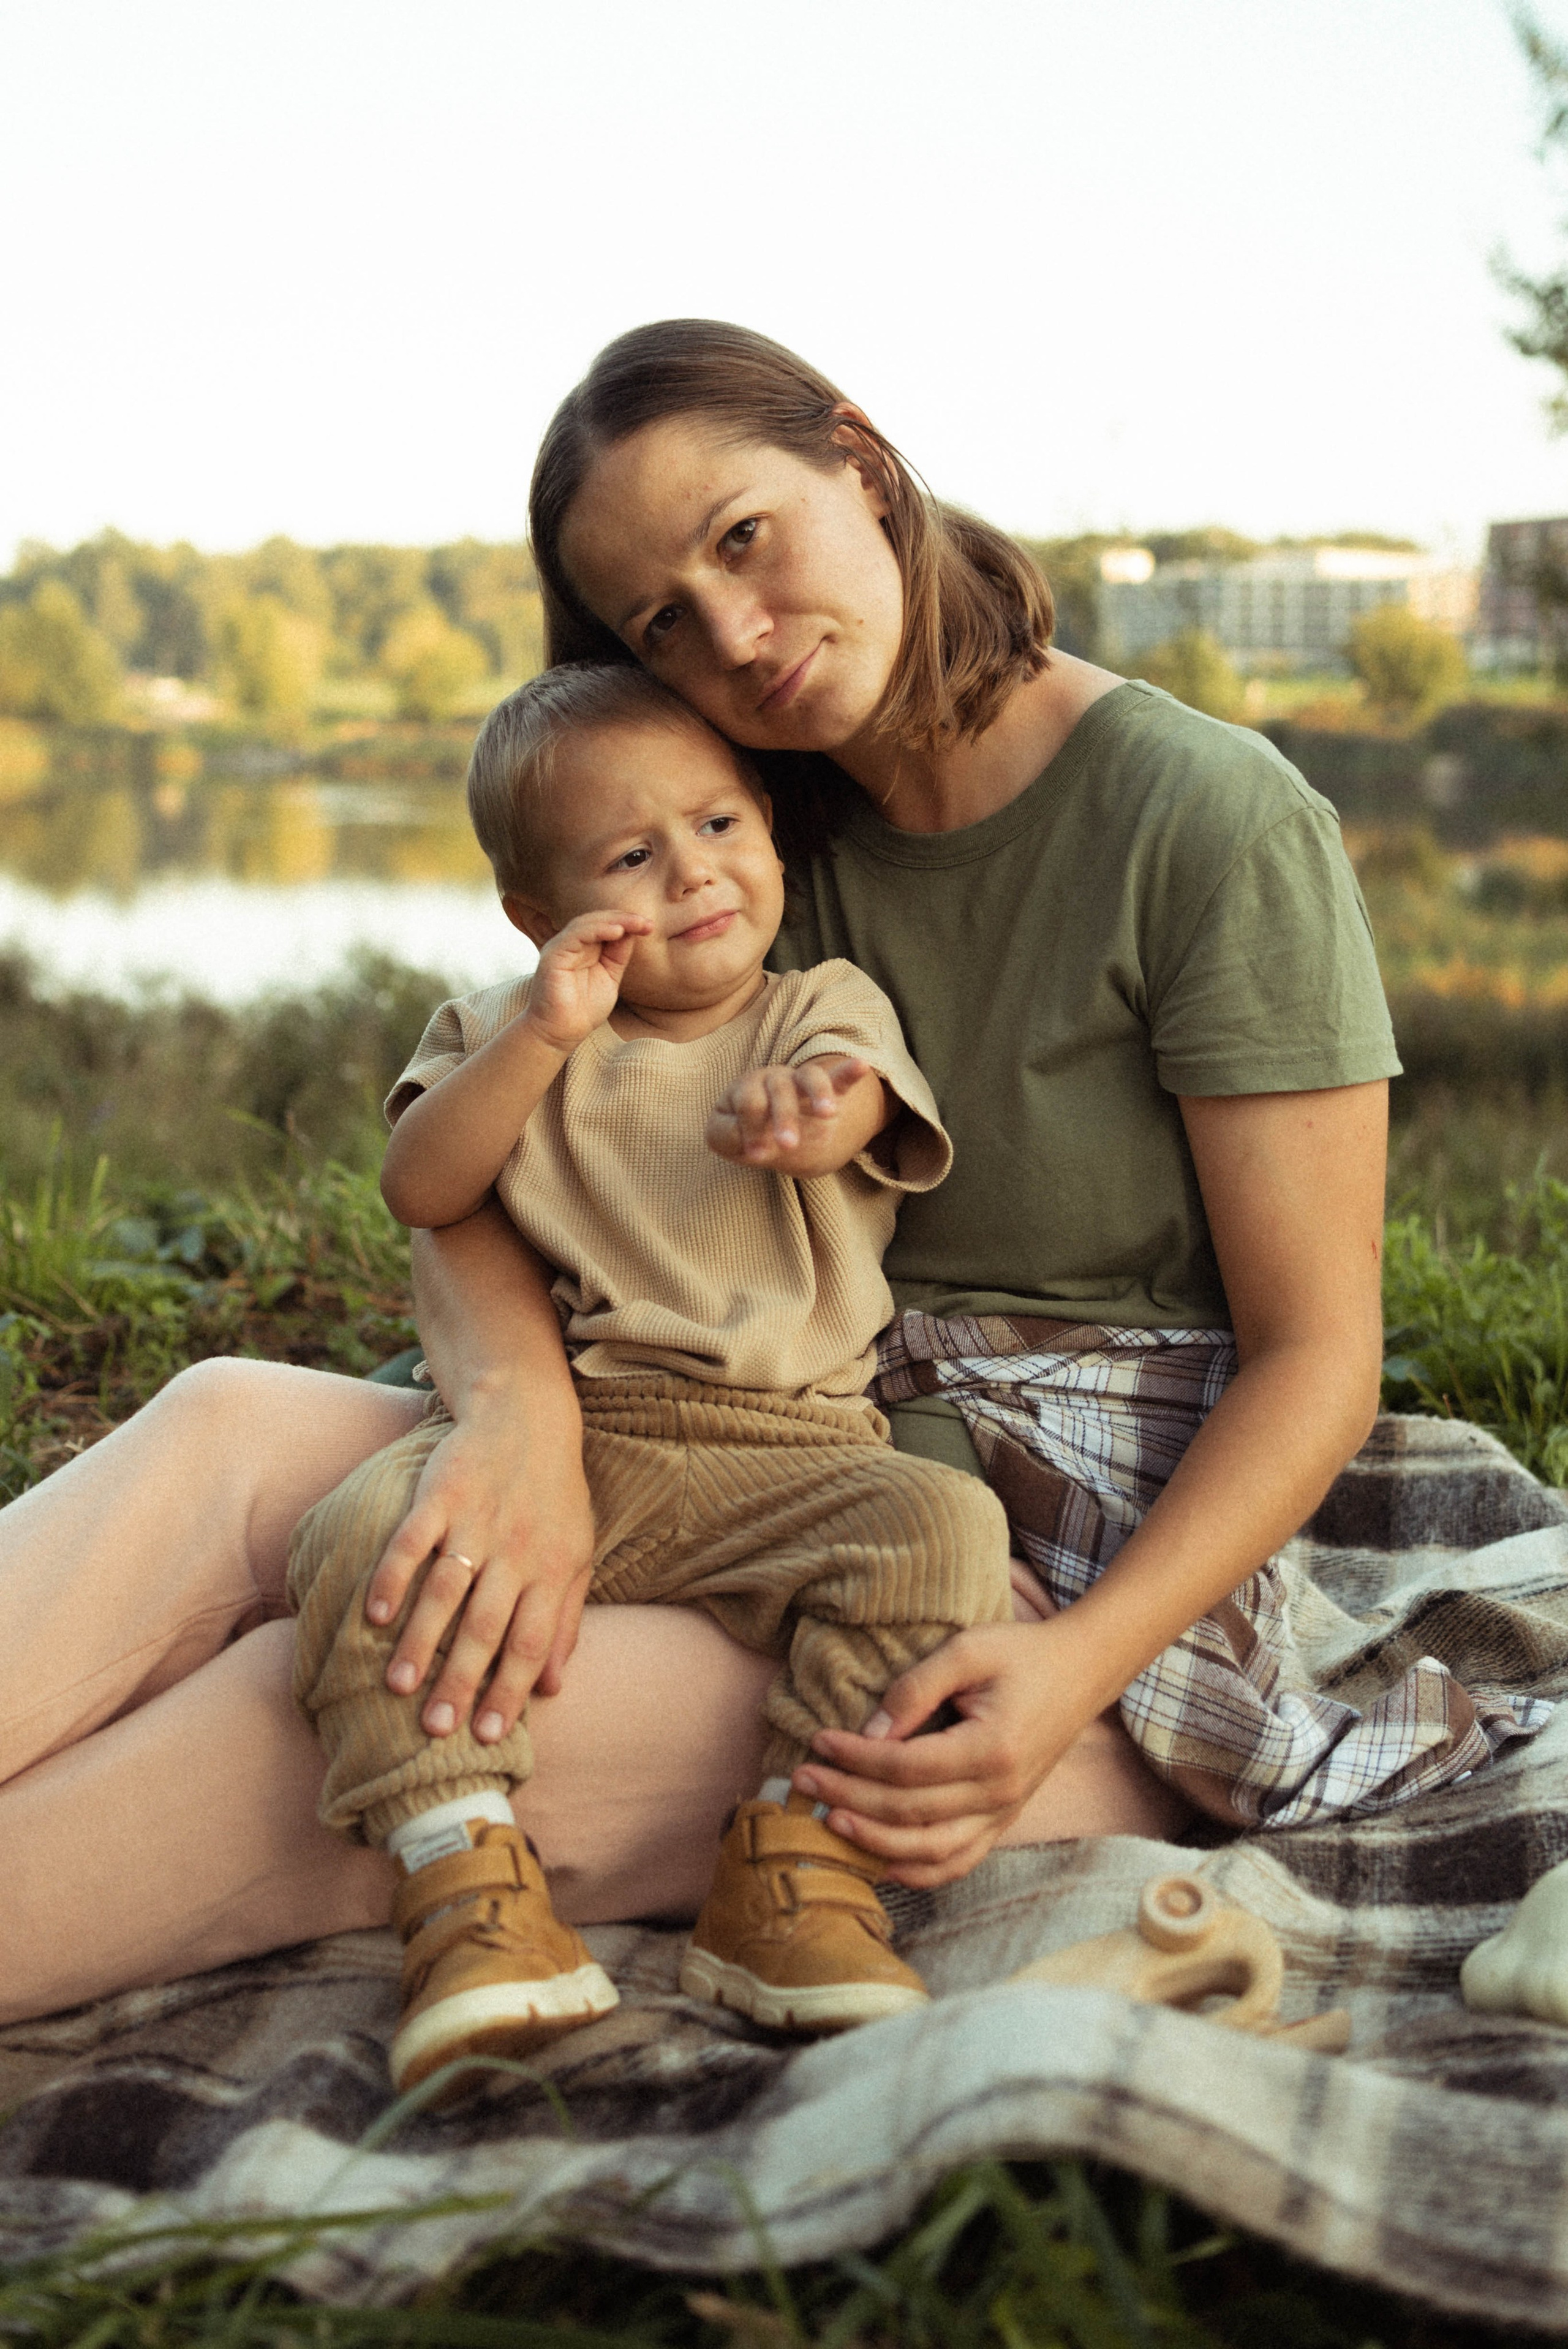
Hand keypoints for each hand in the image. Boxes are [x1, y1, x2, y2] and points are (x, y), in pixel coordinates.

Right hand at [363, 1399, 595, 1740]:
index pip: (530, 1642)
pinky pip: (412, 1540)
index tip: (487, 1735)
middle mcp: (514, 1550)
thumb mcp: (577, 1555)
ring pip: (446, 1590)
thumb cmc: (555, 1495)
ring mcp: (476, 1521)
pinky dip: (393, 1576)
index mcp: (550, 1570)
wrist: (527, 1415)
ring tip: (397, 1687)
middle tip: (435, 1729)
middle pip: (485, 1626)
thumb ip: (566, 1620)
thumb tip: (552, 1687)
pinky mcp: (440, 1495)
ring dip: (421, 1640)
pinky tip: (375, 1614)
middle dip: (460, 1681)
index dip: (510, 1691)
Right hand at [524, 911, 651, 1055]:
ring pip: (586, 923)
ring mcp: (560, 948)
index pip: (605, 926)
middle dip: (624, 918)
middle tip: (646, 923)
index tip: (649, 927)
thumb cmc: (583, 1010)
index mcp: (583, 948)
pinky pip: (575, 935)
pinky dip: (596, 930)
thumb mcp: (610, 977)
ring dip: (613, 921)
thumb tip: (632, 932)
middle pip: (597, 920)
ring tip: (635, 924)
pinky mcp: (553, 955)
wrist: (561, 1033)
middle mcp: (571, 945)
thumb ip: (617, 956)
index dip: (627, 923)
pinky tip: (616, 932)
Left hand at [707, 1056, 872, 1167]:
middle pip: (780, 1091)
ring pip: (810, 1079)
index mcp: (748, 1088)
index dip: (751, 1127)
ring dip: (818, 1095)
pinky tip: (861, 1065)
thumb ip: (723, 1135)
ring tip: (827, 1114)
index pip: (750, 1103)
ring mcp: (800, 1082)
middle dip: (784, 1118)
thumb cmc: (746, 1131)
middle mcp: (774, 1079)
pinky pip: (839, 1078)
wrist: (778, 1137)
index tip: (755, 1154)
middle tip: (787, 1145)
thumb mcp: (724, 1137)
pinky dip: (850, 1071)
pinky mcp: (826, 1090)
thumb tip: (745, 1136)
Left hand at [790, 1617, 1102, 1887]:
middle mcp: (1000, 1792)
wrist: (1080, 1671)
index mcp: (992, 1748)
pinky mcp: (1004, 1819)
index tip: (817, 1741)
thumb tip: (868, 1732)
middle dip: (849, 1798)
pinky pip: (959, 1861)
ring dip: (874, 1842)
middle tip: (803, 1780)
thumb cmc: (1021, 1654)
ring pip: (931, 1851)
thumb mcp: (966, 1651)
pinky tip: (881, 1862)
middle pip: (909, 1812)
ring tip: (829, 1821)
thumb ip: (914, 1689)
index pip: (906, 1768)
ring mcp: (1005, 1812)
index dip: (856, 1758)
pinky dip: (918, 1872)